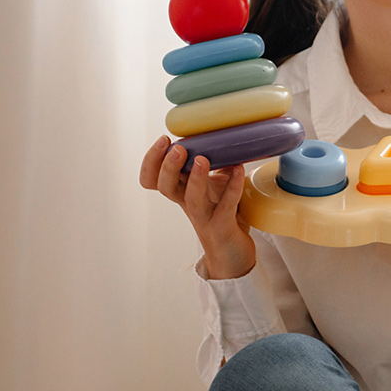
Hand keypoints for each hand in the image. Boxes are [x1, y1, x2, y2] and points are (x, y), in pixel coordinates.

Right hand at [139, 135, 255, 279]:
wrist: (232, 254)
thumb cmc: (221, 215)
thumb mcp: (213, 186)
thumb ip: (213, 164)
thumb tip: (221, 137)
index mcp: (181, 192)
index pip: (152, 179)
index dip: (152, 161)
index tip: (164, 140)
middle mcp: (188, 204)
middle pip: (166, 186)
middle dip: (168, 166)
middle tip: (177, 147)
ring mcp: (204, 217)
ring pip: (191, 198)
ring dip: (196, 177)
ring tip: (202, 159)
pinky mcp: (223, 226)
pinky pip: (226, 205)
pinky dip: (233, 185)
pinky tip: (238, 169)